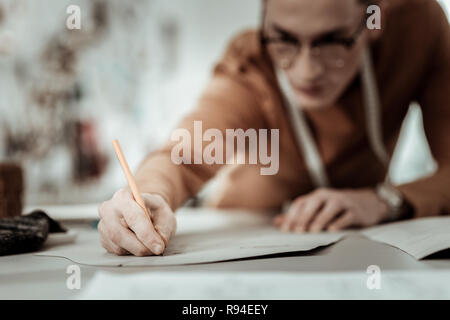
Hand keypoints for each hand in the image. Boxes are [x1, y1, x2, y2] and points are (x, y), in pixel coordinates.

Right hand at [98, 188, 175, 255]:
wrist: (143, 207)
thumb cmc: (152, 207)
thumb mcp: (163, 210)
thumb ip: (163, 226)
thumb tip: (160, 242)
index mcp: (123, 197)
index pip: (133, 218)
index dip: (147, 235)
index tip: (159, 246)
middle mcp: (108, 210)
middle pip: (119, 234)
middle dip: (140, 247)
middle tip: (156, 250)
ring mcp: (103, 225)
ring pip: (118, 246)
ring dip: (138, 250)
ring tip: (149, 244)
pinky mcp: (103, 239)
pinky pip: (117, 251)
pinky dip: (131, 252)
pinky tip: (138, 243)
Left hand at [273, 188, 388, 231]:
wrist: (367, 203)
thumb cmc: (337, 206)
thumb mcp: (318, 208)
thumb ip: (298, 215)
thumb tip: (277, 222)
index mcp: (317, 196)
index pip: (301, 203)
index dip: (292, 215)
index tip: (286, 229)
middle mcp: (328, 196)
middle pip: (314, 204)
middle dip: (304, 217)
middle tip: (298, 230)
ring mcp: (343, 202)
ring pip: (330, 208)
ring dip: (320, 219)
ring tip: (313, 231)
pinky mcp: (355, 211)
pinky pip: (346, 215)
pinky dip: (339, 222)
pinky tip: (332, 230)